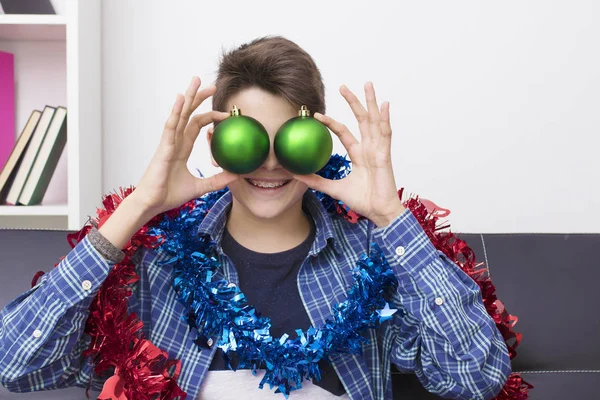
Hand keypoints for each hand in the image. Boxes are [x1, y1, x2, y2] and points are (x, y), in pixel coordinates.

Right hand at [130, 76, 238, 216]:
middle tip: (212, 84)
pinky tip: (181, 98)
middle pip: (189, 114)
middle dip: (199, 98)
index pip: (197, 125)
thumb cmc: (169, 195)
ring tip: (196, 81)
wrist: (152, 204)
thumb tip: (237, 175)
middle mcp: (175, 141)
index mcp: (181, 148)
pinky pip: (170, 126)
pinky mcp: (163, 148)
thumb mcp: (200, 187)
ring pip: (180, 114)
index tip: (226, 113)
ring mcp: (168, 142)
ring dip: (188, 97)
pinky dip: (176, 111)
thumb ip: (217, 180)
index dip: (211, 116)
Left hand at [293, 82, 404, 227]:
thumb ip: (317, 181)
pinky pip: (385, 134)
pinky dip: (385, 119)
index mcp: (359, 154)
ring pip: (374, 121)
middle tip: (343, 86)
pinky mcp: (385, 155)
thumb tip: (295, 175)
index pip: (344, 132)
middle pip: (361, 120)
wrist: (379, 212)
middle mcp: (369, 148)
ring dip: (371, 102)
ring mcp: (378, 150)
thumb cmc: (363, 201)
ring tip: (368, 84)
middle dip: (354, 102)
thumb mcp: (334, 189)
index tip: (316, 114)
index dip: (331, 123)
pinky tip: (384, 105)